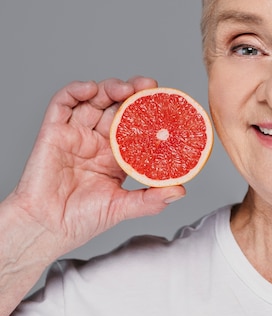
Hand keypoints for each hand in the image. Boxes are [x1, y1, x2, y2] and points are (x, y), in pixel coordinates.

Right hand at [6, 77, 184, 256]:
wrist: (47, 229)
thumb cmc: (81, 220)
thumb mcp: (122, 208)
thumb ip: (151, 200)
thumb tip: (180, 191)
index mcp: (116, 155)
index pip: (136, 124)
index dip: (148, 110)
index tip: (164, 101)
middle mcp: (97, 141)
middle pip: (117, 106)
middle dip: (133, 92)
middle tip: (148, 86)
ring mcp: (76, 134)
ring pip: (94, 100)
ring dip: (110, 87)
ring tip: (125, 88)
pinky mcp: (54, 132)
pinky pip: (62, 104)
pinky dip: (75, 90)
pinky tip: (90, 88)